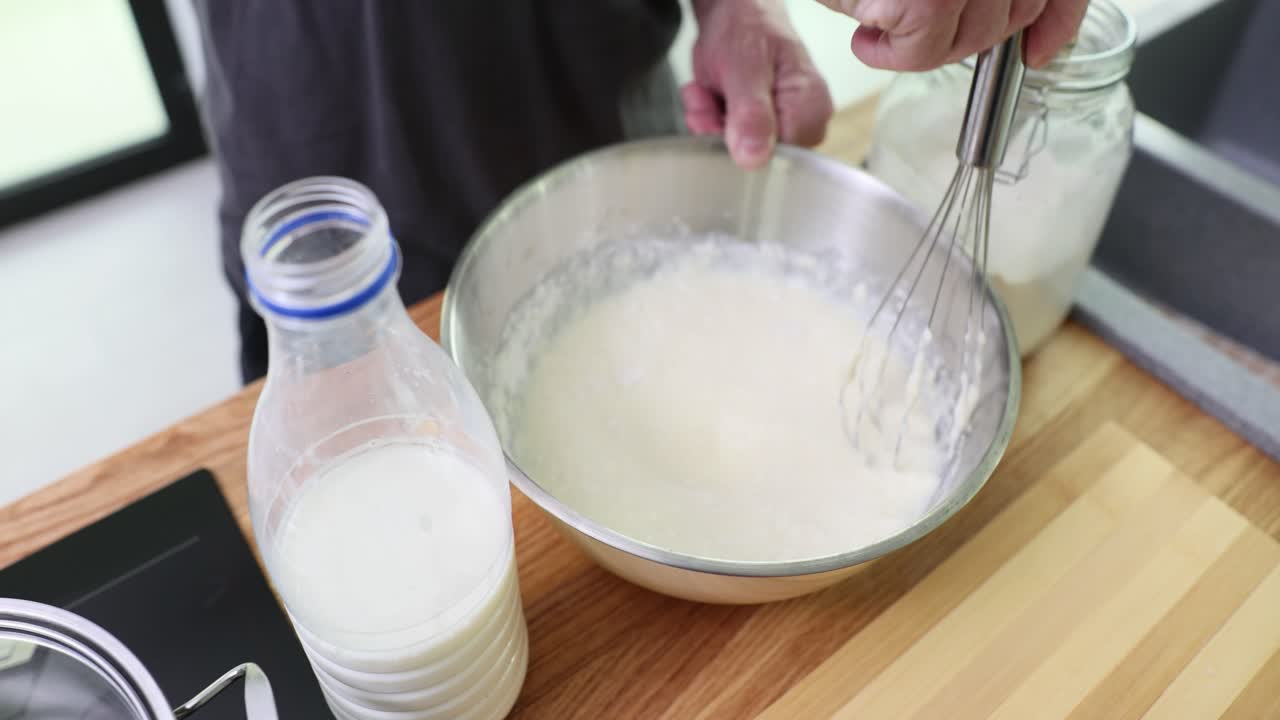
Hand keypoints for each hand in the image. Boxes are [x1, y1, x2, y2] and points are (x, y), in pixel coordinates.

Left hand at [684, 0, 834, 169]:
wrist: (735, 11)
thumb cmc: (746, 28)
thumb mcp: (743, 68)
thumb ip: (750, 114)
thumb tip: (754, 159)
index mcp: (810, 108)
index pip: (776, 158)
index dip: (739, 144)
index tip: (718, 117)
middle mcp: (806, 121)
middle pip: (756, 156)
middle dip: (720, 131)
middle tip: (706, 98)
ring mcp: (787, 123)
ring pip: (739, 149)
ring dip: (711, 124)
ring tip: (706, 92)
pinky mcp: (767, 124)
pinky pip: (732, 140)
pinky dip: (712, 121)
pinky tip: (709, 97)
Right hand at [816, 0, 1088, 70]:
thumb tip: (1034, 35)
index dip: (1058, 19)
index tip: (1039, 49)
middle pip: (1016, 11)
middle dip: (974, 33)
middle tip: (922, 25)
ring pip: (972, 39)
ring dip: (926, 45)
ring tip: (884, 22)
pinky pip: (922, 54)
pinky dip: (888, 55)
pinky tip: (864, 34)